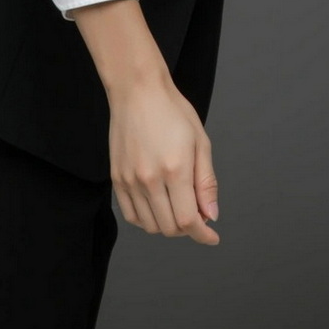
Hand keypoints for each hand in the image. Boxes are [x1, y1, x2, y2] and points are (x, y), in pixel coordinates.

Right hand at [108, 72, 220, 244]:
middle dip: (189, 229)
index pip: (189, 221)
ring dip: (169, 225)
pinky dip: (147, 219)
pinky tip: (158, 205)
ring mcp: (130, 181)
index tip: (212, 237)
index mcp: (175, 169)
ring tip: (179, 206)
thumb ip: (206, 182)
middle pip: (170, 227)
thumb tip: (211, 216)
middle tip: (198, 213)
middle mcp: (149, 179)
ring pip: (150, 225)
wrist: (138, 91)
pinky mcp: (117, 179)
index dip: (203, 235)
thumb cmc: (172, 110)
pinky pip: (132, 215)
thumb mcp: (200, 141)